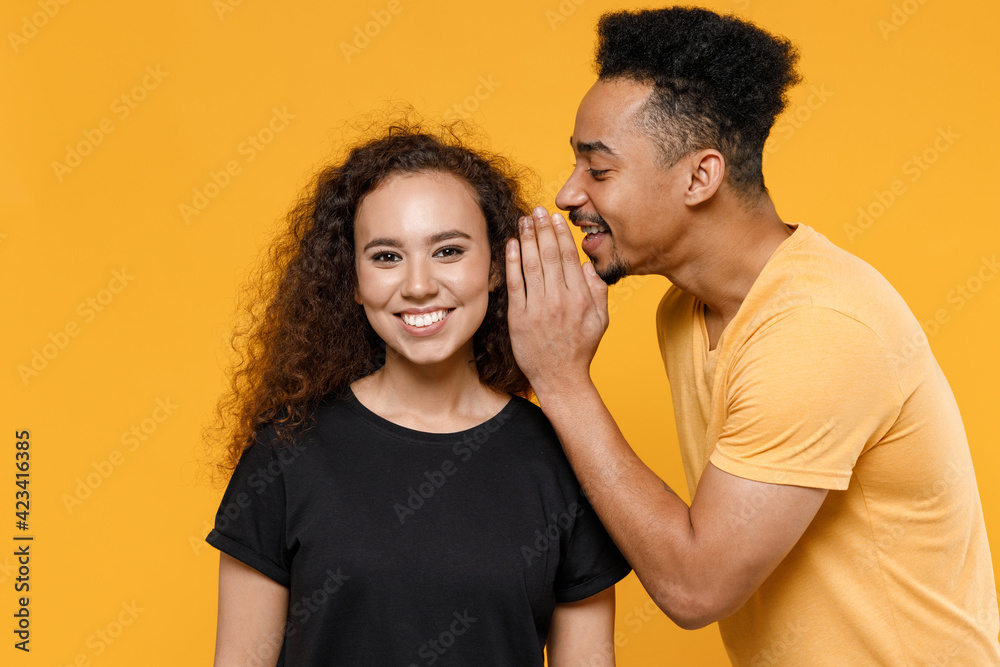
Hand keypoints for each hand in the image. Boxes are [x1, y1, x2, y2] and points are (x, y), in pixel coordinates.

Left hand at [505, 206, 608, 395]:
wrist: (560, 378)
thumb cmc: (580, 349)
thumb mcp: (601, 321)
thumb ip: (597, 291)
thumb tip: (586, 264)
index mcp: (581, 298)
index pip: (568, 258)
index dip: (560, 235)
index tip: (555, 218)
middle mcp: (559, 300)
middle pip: (549, 256)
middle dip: (542, 229)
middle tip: (537, 210)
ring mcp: (538, 309)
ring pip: (531, 265)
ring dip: (527, 239)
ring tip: (524, 220)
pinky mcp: (519, 318)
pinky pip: (515, 284)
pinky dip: (512, 262)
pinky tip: (511, 244)